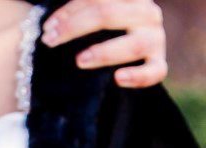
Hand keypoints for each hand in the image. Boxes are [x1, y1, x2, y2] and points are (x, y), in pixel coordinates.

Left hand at [42, 0, 167, 87]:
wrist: (128, 60)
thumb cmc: (100, 36)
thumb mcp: (90, 22)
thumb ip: (77, 16)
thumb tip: (49, 28)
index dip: (70, 12)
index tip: (47, 29)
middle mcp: (146, 14)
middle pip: (111, 14)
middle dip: (76, 27)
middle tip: (52, 41)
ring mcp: (155, 39)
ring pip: (134, 44)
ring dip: (105, 52)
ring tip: (80, 60)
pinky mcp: (158, 65)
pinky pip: (155, 72)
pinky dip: (138, 76)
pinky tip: (118, 78)